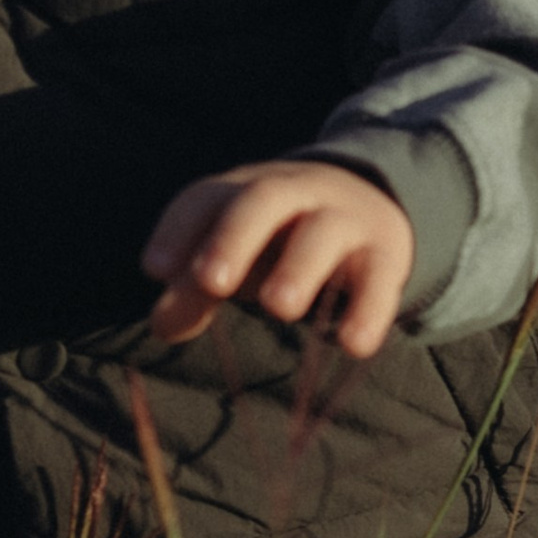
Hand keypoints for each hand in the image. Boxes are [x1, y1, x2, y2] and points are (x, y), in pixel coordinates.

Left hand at [140, 159, 414, 358]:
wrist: (368, 198)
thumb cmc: (277, 237)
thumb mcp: (235, 256)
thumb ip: (195, 289)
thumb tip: (161, 326)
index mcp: (243, 191)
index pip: (205, 199)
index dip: (178, 230)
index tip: (154, 268)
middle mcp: (291, 194)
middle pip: (262, 201)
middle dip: (234, 237)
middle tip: (211, 281)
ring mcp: (341, 219)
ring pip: (321, 232)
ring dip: (299, 267)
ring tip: (278, 308)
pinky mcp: (383, 253)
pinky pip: (378, 277)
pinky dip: (368, 310)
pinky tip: (353, 346)